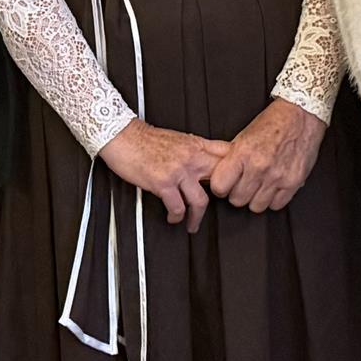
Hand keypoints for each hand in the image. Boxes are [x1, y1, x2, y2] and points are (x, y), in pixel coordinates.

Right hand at [102, 119, 227, 230]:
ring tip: (194, 224)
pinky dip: (177, 216)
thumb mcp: (178, 138)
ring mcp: (178, 171)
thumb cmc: (145, 139)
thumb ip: (195, 150)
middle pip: (222, 179)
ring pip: (201, 200)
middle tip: (222, 209)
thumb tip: (207, 163)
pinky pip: (178, 207)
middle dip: (225, 197)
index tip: (239, 182)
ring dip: (198, 217)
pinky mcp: (163, 182)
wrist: (121, 136)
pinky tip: (174, 217)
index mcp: (197, 145)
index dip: (239, 169)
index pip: (228, 155)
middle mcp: (191, 157)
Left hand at [206, 100, 325, 213]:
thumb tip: (215, 174)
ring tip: (259, 185)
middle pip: (237, 200)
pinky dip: (273, 199)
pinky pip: (276, 205)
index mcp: (243, 153)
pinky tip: (273, 187)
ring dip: (256, 198)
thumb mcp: (244, 135)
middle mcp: (259, 166)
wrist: (301, 114)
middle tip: (243, 183)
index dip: (220, 186)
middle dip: (238, 193)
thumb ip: (231, 157)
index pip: (219, 186)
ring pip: (256, 206)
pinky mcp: (293, 182)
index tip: (224, 184)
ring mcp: (277, 176)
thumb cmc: (272, 122)